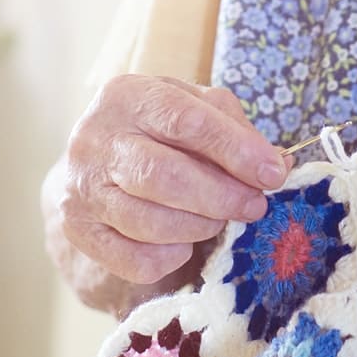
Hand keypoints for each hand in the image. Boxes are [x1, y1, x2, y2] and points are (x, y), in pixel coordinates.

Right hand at [56, 74, 289, 285]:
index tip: (272, 174)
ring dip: (199, 227)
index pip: (185, 121)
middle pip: (164, 176)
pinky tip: (182, 239)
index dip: (235, 150)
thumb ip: (235, 130)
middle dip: (221, 197)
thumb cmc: (158, 130)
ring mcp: (82, 187)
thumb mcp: (194, 108)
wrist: (96, 161)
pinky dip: (172, 255)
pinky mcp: (80, 230)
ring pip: (150, 223)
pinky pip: (136, 260)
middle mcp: (95, 139)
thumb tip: (276, 165)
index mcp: (127, 96)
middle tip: (253, 206)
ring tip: (217, 218)